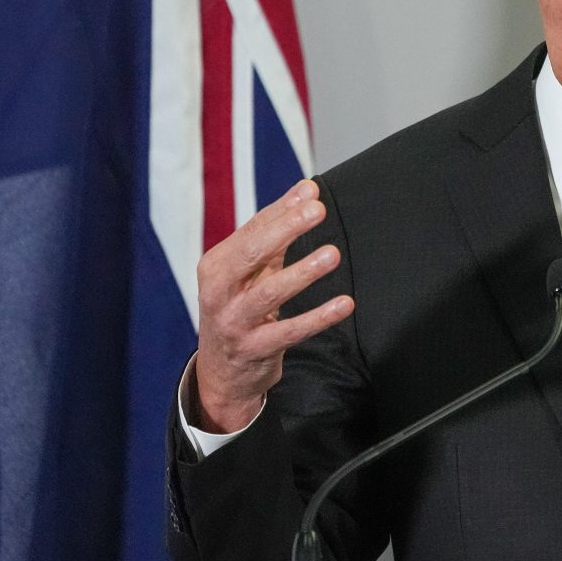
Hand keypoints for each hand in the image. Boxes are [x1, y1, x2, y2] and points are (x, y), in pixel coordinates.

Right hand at [193, 179, 354, 431]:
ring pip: (268, 294)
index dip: (282, 211)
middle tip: (318, 211)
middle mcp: (219, 291)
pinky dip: (318, 318)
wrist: (222, 370)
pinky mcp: (254, 349)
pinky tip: (345, 304)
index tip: (313, 192)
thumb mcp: (252, 269)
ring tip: (332, 255)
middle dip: (285, 229)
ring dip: (301, 273)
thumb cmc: (240, 305)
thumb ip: (277, 230)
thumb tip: (308, 190)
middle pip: (251, 254)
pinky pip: (289, 331)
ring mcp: (234, 322)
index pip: (251, 231)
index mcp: (217, 265)